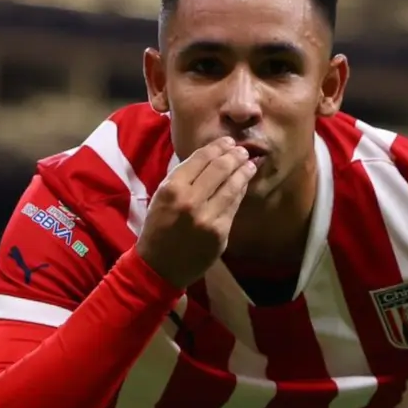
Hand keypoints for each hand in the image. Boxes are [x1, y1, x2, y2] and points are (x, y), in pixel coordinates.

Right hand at [136, 137, 257, 287]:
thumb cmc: (158, 228)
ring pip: (232, 186)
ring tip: (249, 163)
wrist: (159, 266)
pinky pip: (234, 206)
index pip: (201, 158)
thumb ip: (183, 176)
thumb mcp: (162, 196)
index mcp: (172, 188)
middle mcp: (190, 201)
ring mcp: (207, 218)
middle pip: (220, 168)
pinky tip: (244, 183)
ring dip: (244, 171)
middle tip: (243, 150)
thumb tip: (210, 155)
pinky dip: (241, 191)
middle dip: (235, 155)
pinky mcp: (220, 233)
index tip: (228, 142)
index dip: (218, 147)